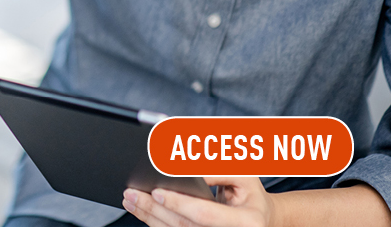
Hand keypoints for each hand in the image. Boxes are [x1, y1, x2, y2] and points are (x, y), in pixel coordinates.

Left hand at [123, 177, 276, 226]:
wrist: (260, 217)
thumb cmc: (250, 193)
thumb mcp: (242, 174)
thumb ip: (216, 171)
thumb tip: (185, 169)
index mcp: (246, 221)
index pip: (204, 214)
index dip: (178, 204)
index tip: (156, 191)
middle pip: (183, 225)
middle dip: (154, 209)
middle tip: (133, 194)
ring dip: (148, 216)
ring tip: (130, 200)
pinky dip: (155, 221)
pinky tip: (142, 211)